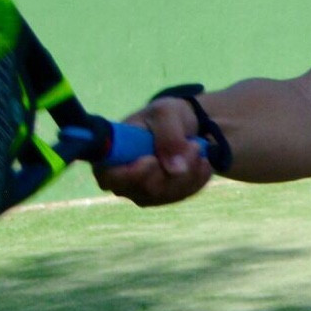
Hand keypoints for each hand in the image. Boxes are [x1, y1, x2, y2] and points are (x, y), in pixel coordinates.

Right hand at [92, 96, 212, 206]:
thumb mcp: (167, 113)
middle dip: (173, 168)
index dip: (131, 174)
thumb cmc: (164, 116)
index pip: (108, 177)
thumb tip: (175, 170)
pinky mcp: (163, 197)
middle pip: (145, 190)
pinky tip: (202, 161)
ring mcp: (142, 192)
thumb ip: (169, 137)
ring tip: (197, 147)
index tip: (152, 159)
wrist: (185, 125)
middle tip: (193, 144)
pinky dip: (197, 177)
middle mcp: (122, 180)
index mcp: (111, 155)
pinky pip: (182, 195)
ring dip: (189, 170)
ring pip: (167, 194)